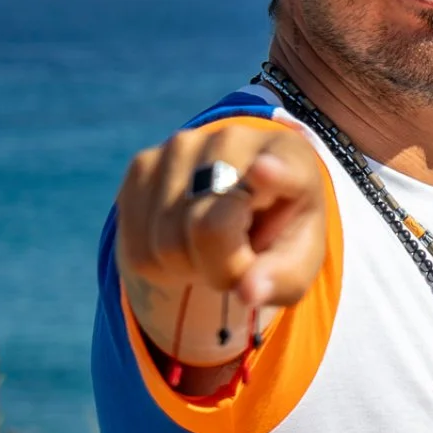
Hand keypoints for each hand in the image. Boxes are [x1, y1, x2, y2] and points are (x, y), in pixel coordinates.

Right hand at [115, 122, 327, 309]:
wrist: (239, 206)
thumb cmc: (277, 235)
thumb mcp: (296, 261)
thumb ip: (281, 278)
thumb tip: (248, 292)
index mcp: (291, 157)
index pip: (280, 168)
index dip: (271, 173)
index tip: (263, 170)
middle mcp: (235, 140)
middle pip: (207, 229)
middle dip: (221, 268)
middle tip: (239, 259)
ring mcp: (182, 146)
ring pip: (165, 244)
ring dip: (188, 267)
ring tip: (212, 246)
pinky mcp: (143, 164)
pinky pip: (136, 246)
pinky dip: (159, 264)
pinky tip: (182, 240)